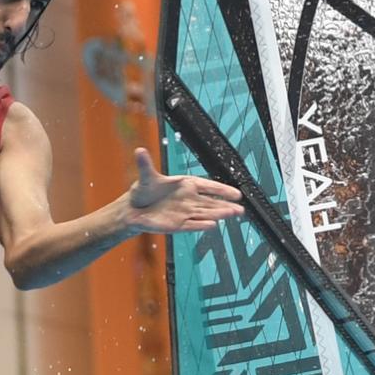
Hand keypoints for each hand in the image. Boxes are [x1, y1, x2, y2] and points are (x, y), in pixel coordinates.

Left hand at [123, 148, 241, 234]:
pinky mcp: (177, 225)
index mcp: (186, 184)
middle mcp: (189, 199)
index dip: (221, 189)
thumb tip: (139, 150)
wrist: (135, 209)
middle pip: (211, 202)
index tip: (236, 194)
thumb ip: (145, 164)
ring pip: (205, 213)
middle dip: (225, 205)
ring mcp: (184, 213)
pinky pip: (192, 225)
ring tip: (234, 214)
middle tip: (240, 208)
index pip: (208, 186)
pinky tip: (212, 225)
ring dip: (219, 214)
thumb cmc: (144, 190)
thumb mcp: (146, 176)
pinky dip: (201, 225)